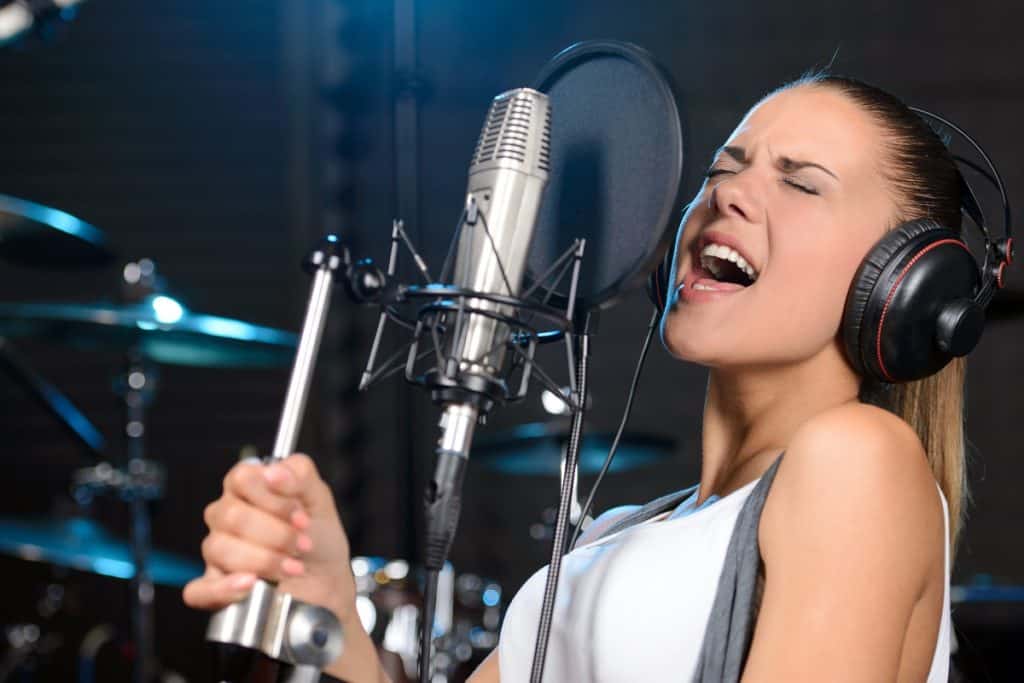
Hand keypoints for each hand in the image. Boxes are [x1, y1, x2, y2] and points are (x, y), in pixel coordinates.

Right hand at [183, 454, 355, 623]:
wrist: (326, 578)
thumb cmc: (318, 535)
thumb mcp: (319, 499)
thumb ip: (300, 476)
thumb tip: (273, 473)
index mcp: (247, 487)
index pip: (241, 479)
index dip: (273, 499)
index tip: (301, 517)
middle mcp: (226, 515)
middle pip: (232, 516)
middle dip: (276, 534)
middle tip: (302, 544)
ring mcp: (217, 551)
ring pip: (220, 548)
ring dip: (264, 560)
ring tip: (292, 567)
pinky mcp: (216, 587)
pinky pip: (199, 590)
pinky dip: (223, 588)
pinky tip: (250, 584)